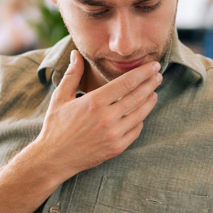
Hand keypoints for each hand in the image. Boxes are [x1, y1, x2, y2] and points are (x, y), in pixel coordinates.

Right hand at [30, 50, 161, 179]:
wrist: (54, 158)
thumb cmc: (55, 126)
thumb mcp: (60, 97)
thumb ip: (72, 74)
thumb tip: (76, 53)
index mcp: (94, 102)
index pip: (127, 83)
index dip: (143, 73)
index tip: (153, 66)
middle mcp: (106, 118)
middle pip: (137, 96)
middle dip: (151, 84)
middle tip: (158, 75)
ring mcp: (113, 134)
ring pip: (140, 114)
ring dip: (150, 101)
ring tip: (154, 92)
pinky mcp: (116, 148)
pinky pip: (136, 131)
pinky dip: (141, 120)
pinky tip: (142, 113)